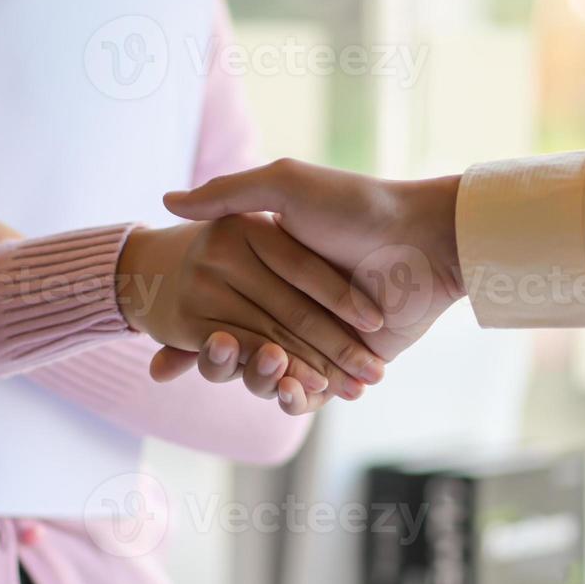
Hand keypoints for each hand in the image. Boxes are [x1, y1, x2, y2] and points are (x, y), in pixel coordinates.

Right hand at [157, 159, 465, 410]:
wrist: (425, 240)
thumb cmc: (356, 206)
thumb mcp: (285, 186)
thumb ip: (227, 195)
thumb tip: (166, 202)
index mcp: (266, 271)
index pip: (214, 309)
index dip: (186, 331)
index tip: (159, 344)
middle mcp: (286, 307)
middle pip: (236, 350)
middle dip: (218, 360)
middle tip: (216, 351)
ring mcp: (315, 341)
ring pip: (267, 377)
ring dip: (258, 379)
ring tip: (262, 365)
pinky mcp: (342, 368)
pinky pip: (306, 396)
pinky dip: (294, 397)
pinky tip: (289, 389)